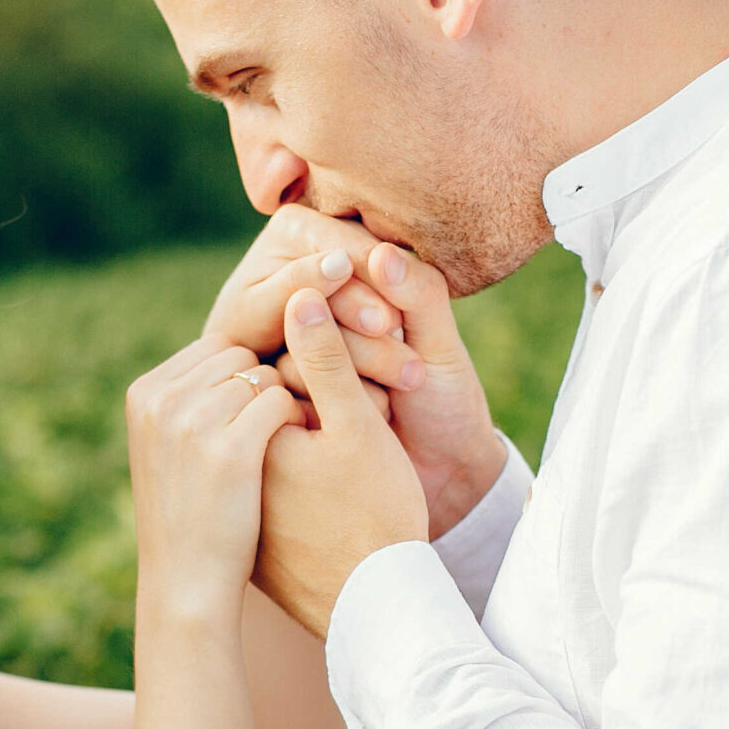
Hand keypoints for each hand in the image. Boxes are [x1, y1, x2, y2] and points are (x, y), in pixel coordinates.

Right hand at [125, 339, 304, 623]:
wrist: (187, 584)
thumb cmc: (189, 516)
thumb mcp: (167, 449)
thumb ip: (187, 398)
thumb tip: (231, 353)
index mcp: (143, 394)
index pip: (214, 346)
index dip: (245, 375)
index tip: (256, 413)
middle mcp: (161, 400)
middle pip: (240, 354)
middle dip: (265, 384)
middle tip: (277, 428)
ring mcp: (192, 423)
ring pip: (264, 375)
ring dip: (285, 402)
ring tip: (288, 440)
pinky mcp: (230, 449)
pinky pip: (281, 401)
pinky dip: (299, 418)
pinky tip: (303, 446)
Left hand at [205, 205, 415, 356]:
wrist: (248, 353)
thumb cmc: (243, 335)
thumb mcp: (258, 312)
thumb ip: (295, 284)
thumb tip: (341, 262)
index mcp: (295, 224)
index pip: (345, 248)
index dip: (369, 286)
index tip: (384, 325)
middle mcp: (327, 229)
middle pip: (371, 267)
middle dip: (387, 309)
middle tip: (402, 347)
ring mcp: (351, 254)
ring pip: (386, 289)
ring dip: (398, 330)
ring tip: (411, 371)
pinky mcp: (367, 281)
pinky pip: (391, 305)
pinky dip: (398, 336)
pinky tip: (406, 366)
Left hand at [254, 289, 428, 637]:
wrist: (375, 613)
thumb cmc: (375, 518)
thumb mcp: (358, 426)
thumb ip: (326, 359)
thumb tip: (299, 294)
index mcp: (239, 436)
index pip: (271, 372)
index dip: (331, 378)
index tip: (369, 411)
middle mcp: (222, 473)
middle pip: (263, 410)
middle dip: (317, 411)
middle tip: (367, 443)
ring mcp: (234, 510)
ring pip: (270, 450)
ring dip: (313, 446)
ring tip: (358, 478)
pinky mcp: (252, 540)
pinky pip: (274, 490)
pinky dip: (304, 484)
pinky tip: (341, 500)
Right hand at [270, 240, 505, 538]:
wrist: (438, 476)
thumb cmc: (445, 401)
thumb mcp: (439, 344)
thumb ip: (418, 294)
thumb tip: (380, 252)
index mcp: (355, 290)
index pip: (331, 263)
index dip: (357, 291)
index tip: (393, 324)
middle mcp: (316, 321)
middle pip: (305, 309)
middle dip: (358, 342)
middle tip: (408, 373)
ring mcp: (295, 364)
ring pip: (293, 353)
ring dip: (348, 376)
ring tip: (393, 401)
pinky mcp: (283, 407)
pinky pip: (283, 397)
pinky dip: (328, 410)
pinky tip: (367, 422)